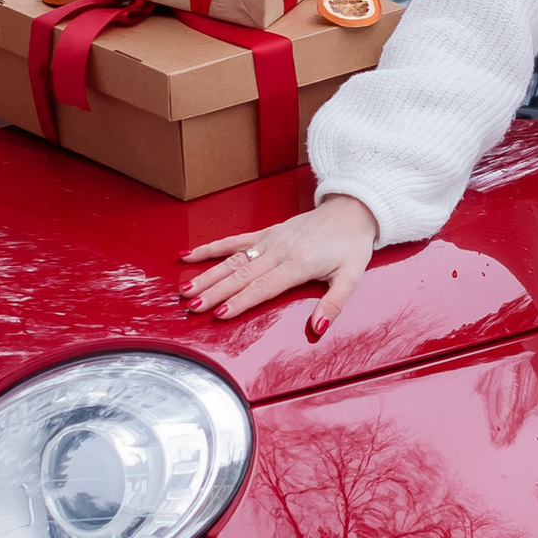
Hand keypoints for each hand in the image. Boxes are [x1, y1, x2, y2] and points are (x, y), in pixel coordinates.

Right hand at [182, 194, 379, 340]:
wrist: (351, 210)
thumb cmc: (351, 244)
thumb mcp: (351, 277)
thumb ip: (333, 304)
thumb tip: (318, 327)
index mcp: (298, 263)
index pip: (263, 287)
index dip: (240, 301)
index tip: (220, 313)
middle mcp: (279, 250)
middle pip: (241, 275)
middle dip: (214, 292)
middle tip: (192, 307)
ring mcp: (269, 240)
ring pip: (231, 260)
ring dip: (207, 275)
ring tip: (186, 289)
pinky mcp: (266, 233)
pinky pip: (234, 241)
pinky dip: (211, 248)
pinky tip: (190, 256)